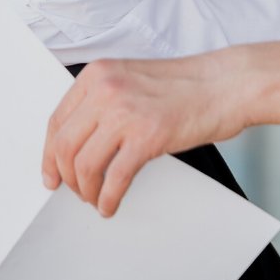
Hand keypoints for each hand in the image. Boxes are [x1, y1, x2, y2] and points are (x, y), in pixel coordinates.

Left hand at [42, 54, 250, 216]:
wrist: (229, 84)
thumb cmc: (190, 85)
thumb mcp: (134, 80)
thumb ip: (106, 102)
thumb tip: (83, 142)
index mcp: (98, 75)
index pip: (57, 121)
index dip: (50, 155)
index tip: (52, 174)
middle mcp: (106, 91)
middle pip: (65, 146)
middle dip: (66, 177)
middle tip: (75, 192)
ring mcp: (125, 113)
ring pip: (85, 165)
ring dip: (87, 191)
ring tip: (97, 199)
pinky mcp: (147, 137)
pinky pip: (115, 178)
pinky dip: (109, 198)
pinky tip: (112, 205)